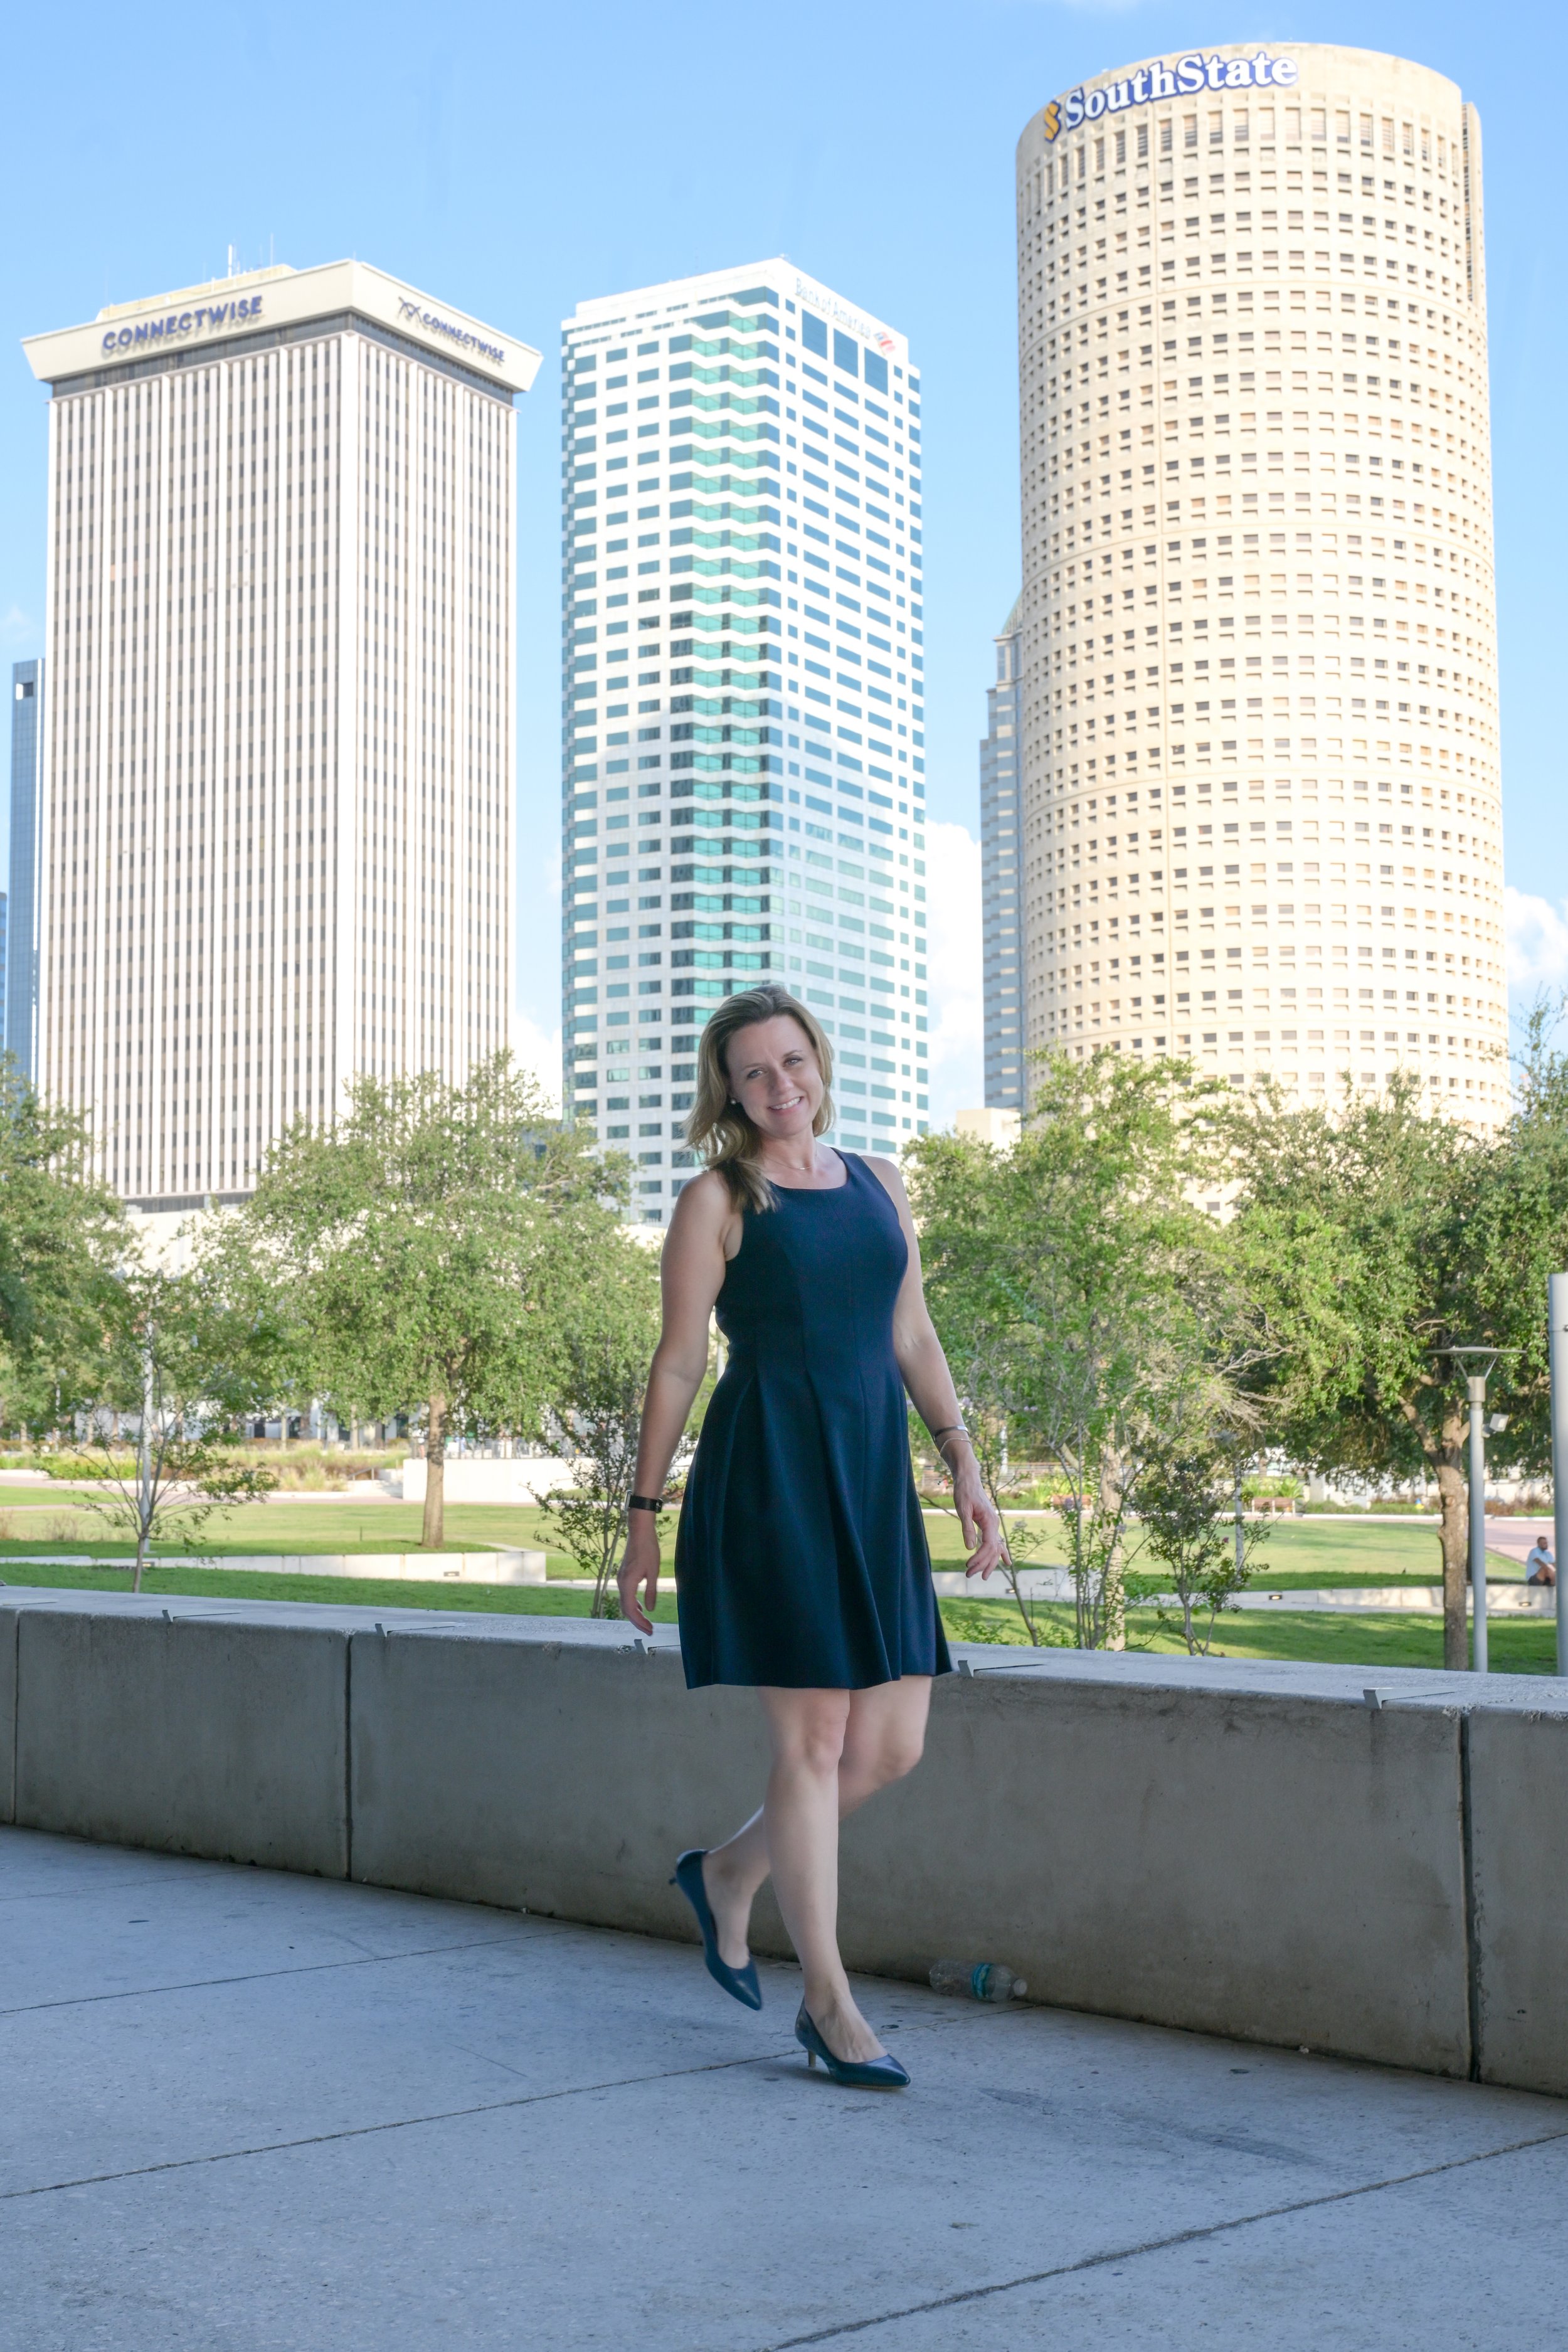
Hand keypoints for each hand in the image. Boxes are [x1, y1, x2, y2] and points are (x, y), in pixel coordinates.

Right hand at [617, 1509, 661, 1632]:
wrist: (639, 1532)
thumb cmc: (648, 1550)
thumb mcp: (653, 1572)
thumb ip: (651, 1592)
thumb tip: (650, 1610)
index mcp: (627, 1583)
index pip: (630, 1610)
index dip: (639, 1622)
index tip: (650, 1630)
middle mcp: (621, 1583)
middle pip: (626, 1609)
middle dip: (637, 1621)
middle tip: (649, 1631)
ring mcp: (621, 1579)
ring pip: (625, 1603)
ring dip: (635, 1614)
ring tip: (647, 1623)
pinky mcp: (623, 1575)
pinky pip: (626, 1595)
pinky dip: (633, 1604)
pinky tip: (642, 1607)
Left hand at [952, 1457, 1007, 1581]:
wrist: (969, 1479)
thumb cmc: (965, 1491)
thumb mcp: (963, 1509)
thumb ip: (967, 1528)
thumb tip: (970, 1548)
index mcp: (989, 1521)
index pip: (988, 1545)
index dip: (980, 1558)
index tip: (969, 1565)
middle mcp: (994, 1524)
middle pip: (993, 1550)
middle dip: (983, 1564)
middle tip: (969, 1575)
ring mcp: (993, 1525)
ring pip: (995, 1548)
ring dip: (989, 1562)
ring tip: (982, 1576)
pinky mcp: (989, 1525)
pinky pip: (996, 1542)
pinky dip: (1000, 1553)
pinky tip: (1006, 1563)